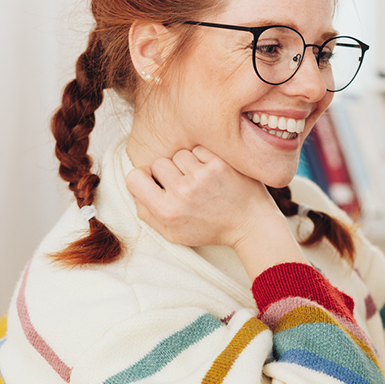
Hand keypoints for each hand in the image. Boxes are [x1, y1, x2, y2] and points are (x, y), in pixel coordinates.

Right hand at [126, 146, 305, 278]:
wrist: (250, 224)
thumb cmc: (210, 229)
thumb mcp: (174, 234)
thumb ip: (148, 213)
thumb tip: (135, 188)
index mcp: (167, 211)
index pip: (134, 177)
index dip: (143, 178)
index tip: (155, 183)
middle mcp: (182, 192)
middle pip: (158, 163)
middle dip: (168, 172)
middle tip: (184, 186)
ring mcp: (202, 176)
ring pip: (179, 154)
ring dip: (187, 164)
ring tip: (201, 181)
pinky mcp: (219, 163)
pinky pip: (198, 149)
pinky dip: (203, 159)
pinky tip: (213, 174)